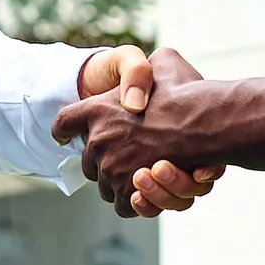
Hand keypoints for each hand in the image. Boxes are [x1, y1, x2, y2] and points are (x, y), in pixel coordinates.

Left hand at [56, 48, 224, 218]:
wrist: (201, 120)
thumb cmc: (185, 91)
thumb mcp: (163, 61)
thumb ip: (144, 68)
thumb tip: (139, 82)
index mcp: (98, 108)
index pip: (64, 122)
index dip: (64, 130)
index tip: (64, 136)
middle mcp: (98, 140)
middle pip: (88, 161)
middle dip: (104, 162)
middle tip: (127, 157)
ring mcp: (111, 168)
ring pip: (106, 186)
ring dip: (122, 183)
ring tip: (142, 175)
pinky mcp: (129, 190)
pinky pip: (124, 204)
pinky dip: (136, 201)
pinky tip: (149, 190)